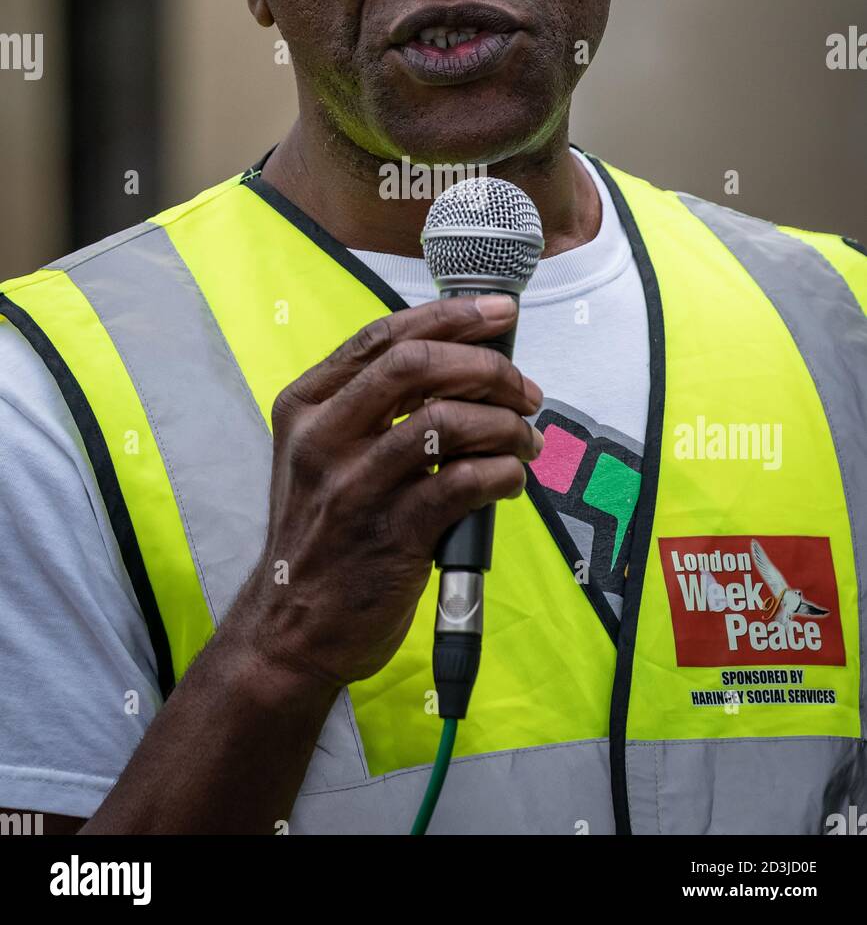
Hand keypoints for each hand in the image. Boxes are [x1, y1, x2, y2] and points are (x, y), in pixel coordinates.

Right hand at [235, 295, 543, 689]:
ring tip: (523, 442)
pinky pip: (464, 483)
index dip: (451, 316)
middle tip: (523, 390)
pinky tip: (510, 480)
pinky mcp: (391, 535)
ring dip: (504, 425)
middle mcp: (323, 437)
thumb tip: (460, 362)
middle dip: (486, 367)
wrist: (289, 627)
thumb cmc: (322, 533)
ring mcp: (355, 486)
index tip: (499, 312)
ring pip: (447, 421)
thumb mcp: (321, 454)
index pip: (384, 336)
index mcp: (306, 405)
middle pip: (416, 365)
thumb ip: (372, 406)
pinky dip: (503, 474)